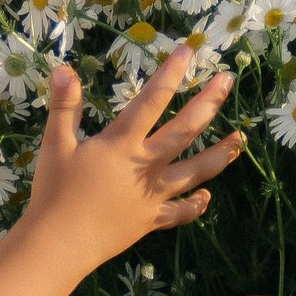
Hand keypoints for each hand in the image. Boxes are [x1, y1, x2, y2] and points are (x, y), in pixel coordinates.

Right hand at [20, 48, 243, 266]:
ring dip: (221, 153)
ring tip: (242, 138)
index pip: (152, 99)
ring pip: (196, 170)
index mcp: (122, 143)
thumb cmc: (54, 193)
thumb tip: (64, 69)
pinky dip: (195, 204)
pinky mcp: (150, 220)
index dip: (171, 73)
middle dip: (209, 103)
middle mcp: (145, 165)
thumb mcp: (54, 144)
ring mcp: (153, 194)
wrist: (60, 244)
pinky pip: (180, 212)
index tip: (188, 51)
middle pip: (186, 129)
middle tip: (228, 81)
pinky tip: (207, 196)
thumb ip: (64, 106)